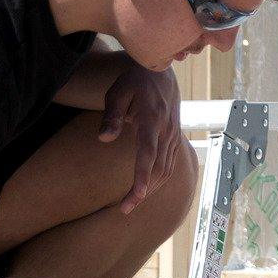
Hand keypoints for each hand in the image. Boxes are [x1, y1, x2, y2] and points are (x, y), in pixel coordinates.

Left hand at [99, 63, 181, 213]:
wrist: (161, 69)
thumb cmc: (134, 80)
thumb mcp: (117, 92)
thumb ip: (112, 115)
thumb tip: (104, 138)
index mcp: (151, 119)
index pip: (148, 153)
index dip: (143, 176)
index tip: (137, 195)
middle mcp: (166, 130)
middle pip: (158, 168)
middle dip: (143, 192)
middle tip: (125, 209)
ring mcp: (173, 134)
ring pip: (166, 169)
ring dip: (151, 189)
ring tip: (132, 203)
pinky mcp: (174, 137)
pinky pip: (170, 163)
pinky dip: (159, 179)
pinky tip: (148, 188)